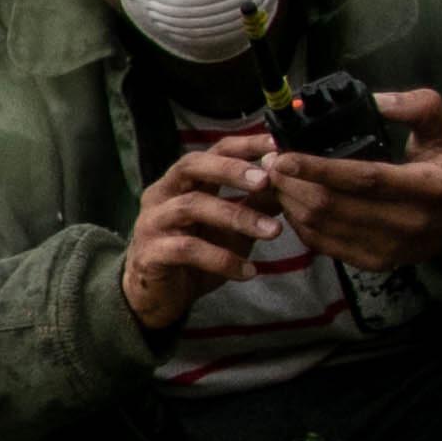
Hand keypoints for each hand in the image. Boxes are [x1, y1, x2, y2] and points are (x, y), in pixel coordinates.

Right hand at [121, 132, 279, 334]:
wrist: (159, 296)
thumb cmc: (196, 254)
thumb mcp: (232, 226)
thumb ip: (255, 204)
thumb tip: (291, 182)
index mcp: (182, 182)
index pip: (212, 151)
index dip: (243, 146)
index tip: (276, 144)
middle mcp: (162, 194)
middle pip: (191, 166)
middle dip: (230, 170)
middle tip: (266, 180)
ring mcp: (152, 222)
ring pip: (191, 206)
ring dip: (236, 216)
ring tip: (273, 232)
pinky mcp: (150, 252)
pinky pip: (188, 249)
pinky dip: (222, 259)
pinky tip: (248, 271)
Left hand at [263, 87, 441, 272]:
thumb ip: (417, 107)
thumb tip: (376, 100)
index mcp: (428, 186)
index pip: (364, 179)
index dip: (318, 169)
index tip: (282, 157)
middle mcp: (408, 221)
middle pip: (332, 205)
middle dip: (291, 183)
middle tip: (270, 162)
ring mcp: (389, 247)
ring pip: (320, 226)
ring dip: (289, 201)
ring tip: (276, 178)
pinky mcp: (373, 262)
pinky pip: (322, 243)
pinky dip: (299, 221)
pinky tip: (292, 201)